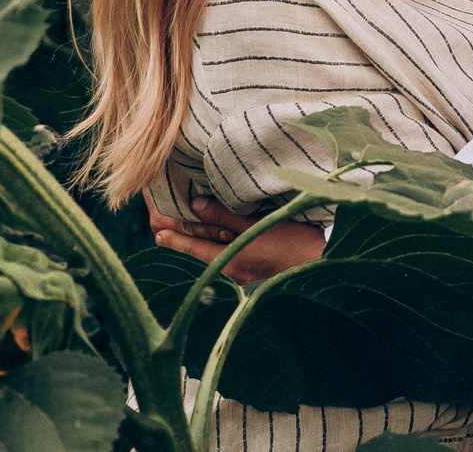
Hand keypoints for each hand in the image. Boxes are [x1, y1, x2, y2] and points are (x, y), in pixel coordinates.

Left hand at [147, 194, 326, 283]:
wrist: (320, 267)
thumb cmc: (291, 246)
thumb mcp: (257, 226)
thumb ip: (224, 216)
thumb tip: (196, 204)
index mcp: (226, 260)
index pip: (186, 244)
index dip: (168, 230)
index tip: (153, 216)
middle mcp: (228, 268)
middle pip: (195, 245)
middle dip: (178, 226)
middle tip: (161, 209)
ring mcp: (240, 267)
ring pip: (209, 246)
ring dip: (196, 229)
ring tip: (181, 211)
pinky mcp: (252, 264)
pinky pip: (224, 247)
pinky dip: (214, 233)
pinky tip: (213, 223)